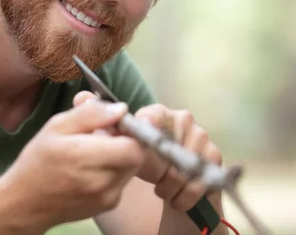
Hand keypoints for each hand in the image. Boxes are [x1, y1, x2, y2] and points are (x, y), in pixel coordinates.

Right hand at [0, 98, 147, 232]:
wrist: (25, 203)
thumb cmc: (37, 160)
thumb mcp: (56, 126)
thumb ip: (91, 114)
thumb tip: (121, 108)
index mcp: (85, 158)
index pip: (134, 145)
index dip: (131, 130)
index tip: (116, 122)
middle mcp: (101, 182)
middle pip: (137, 156)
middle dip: (126, 140)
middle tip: (105, 134)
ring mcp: (107, 197)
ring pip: (132, 167)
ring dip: (121, 154)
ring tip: (96, 150)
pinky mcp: (109, 205)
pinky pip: (123, 179)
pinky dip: (114, 169)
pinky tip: (93, 166)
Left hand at [70, 91, 222, 211]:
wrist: (170, 187)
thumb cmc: (140, 162)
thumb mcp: (116, 145)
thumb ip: (96, 120)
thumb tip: (81, 97)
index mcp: (157, 112)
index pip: (150, 119)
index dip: (144, 138)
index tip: (139, 154)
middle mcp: (182, 119)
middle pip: (168, 147)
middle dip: (157, 171)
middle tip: (151, 180)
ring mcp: (200, 136)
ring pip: (183, 168)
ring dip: (170, 187)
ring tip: (161, 190)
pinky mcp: (214, 156)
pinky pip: (199, 181)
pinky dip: (185, 196)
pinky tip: (176, 199)